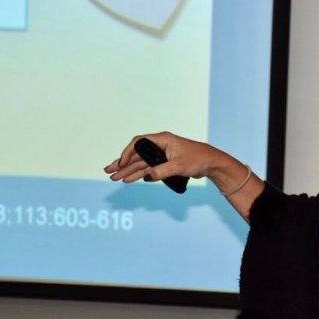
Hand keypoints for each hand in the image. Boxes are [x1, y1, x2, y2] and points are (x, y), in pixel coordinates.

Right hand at [103, 131, 221, 183]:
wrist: (211, 163)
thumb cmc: (197, 159)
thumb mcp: (179, 166)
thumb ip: (162, 171)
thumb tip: (148, 177)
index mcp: (162, 139)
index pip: (139, 143)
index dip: (127, 153)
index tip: (121, 164)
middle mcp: (160, 145)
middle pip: (136, 154)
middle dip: (123, 163)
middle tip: (108, 172)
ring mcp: (161, 154)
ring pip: (141, 163)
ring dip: (128, 171)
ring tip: (115, 178)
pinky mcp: (165, 162)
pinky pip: (148, 168)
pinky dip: (139, 174)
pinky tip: (129, 179)